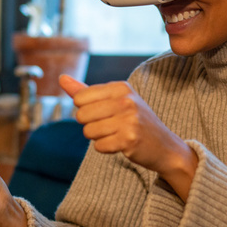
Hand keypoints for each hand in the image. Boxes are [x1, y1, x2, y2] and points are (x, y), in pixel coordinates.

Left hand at [60, 75, 197, 200]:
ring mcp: (129, 120)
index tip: (104, 112)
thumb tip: (61, 79)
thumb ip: (85, 91)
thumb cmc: (135, 121)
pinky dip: (107, 148)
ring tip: (117, 134)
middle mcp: (126, 100)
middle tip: (111, 126)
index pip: (80, 98)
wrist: (165, 146)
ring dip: (99, 137)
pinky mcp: (129, 139)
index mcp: (121, 87)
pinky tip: (121, 144)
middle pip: (81, 115)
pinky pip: (99, 146)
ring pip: (88, 132)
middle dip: (90, 124)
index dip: (86, 109)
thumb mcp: (114, 100)